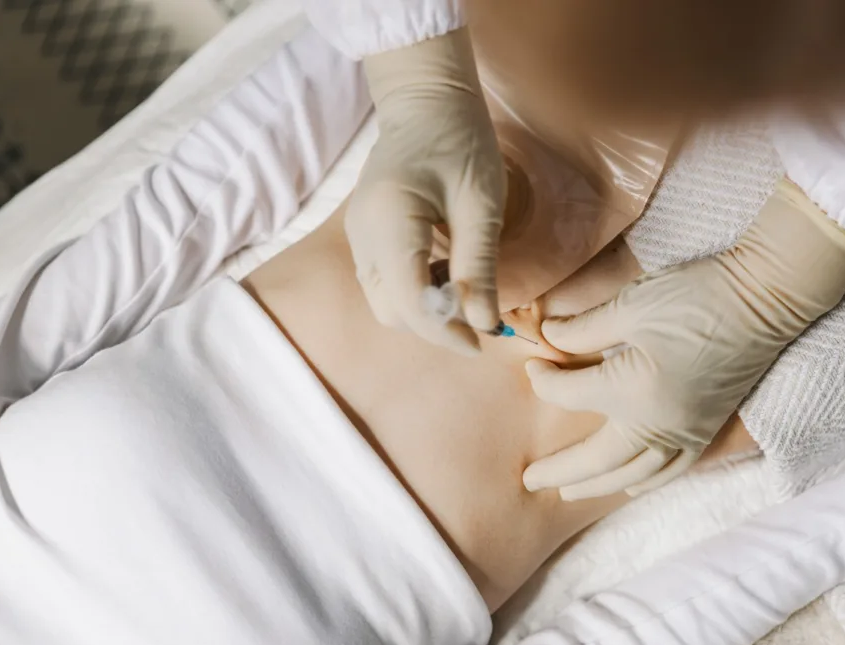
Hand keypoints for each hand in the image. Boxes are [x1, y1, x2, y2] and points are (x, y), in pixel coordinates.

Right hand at [346, 28, 505, 355]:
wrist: (425, 102)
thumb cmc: (460, 141)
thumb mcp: (480, 203)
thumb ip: (479, 267)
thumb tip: (486, 325)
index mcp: (388, 221)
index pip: (410, 301)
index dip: (446, 332)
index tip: (482, 342)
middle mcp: (361, 236)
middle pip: (393, 311)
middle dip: (436, 321)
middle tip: (480, 303)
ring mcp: (357, 238)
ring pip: (387, 302)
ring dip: (426, 307)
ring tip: (463, 278)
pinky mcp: (364, 239)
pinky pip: (386, 284)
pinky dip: (416, 290)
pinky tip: (444, 266)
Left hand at [523, 179, 844, 499]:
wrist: (767, 297)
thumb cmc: (696, 295)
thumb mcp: (630, 305)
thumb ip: (582, 330)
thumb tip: (546, 340)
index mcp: (632, 391)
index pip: (570, 396)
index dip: (544, 381)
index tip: (532, 365)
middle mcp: (659, 424)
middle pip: (597, 458)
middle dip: (560, 471)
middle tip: (530, 481)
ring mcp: (687, 432)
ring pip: (635, 474)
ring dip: (599, 486)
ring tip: (569, 494)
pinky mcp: (708, 428)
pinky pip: (673, 470)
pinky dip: (647, 482)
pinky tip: (631, 487)